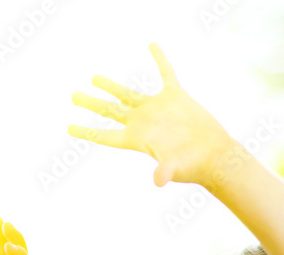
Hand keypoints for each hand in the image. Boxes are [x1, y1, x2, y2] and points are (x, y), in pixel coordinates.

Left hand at [68, 42, 232, 187]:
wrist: (214, 156)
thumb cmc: (193, 166)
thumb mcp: (176, 168)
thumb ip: (165, 171)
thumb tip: (159, 180)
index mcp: (137, 139)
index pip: (106, 136)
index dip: (88, 132)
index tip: (69, 128)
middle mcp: (143, 122)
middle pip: (110, 111)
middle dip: (91, 103)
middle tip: (74, 96)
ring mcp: (157, 109)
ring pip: (128, 94)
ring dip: (111, 86)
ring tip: (94, 78)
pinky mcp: (175, 98)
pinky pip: (166, 73)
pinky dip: (160, 59)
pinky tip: (152, 45)